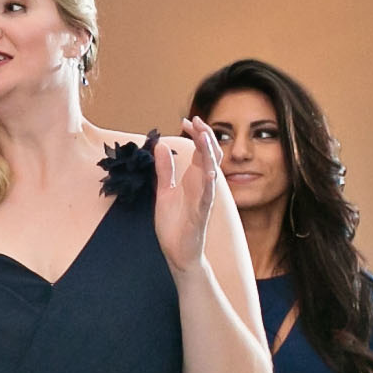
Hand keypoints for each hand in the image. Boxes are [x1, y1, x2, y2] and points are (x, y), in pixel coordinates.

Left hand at [152, 124, 222, 275]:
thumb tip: (161, 146)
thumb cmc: (174, 224)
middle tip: (196, 120)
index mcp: (193, 179)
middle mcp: (202, 185)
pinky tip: (209, 173)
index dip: (196, 133)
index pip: (200, 150)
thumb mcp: (164, 191)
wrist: (177, 252)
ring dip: (208, 154)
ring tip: (203, 137)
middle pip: (209, 155)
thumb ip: (164, 170)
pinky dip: (209, 184)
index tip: (186, 120)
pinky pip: (208, 197)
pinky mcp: (201, 213)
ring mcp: (204, 198)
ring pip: (211, 171)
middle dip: (205, 136)